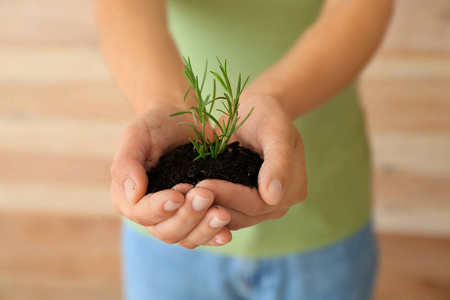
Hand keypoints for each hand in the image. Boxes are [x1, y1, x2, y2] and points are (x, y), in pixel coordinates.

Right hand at [110, 102, 231, 247]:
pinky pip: (204, 235)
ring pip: (186, 238)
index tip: (178, 194)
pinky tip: (226, 232)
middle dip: (187, 216)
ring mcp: (176, 218)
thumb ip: (127, 162)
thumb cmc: (156, 127)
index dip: (159, 208)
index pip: (142, 213)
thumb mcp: (136, 135)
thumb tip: (133, 193)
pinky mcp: (197, 217)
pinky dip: (215, 235)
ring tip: (221, 213)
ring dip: (204, 229)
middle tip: (205, 195)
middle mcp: (151, 214)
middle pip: (166, 231)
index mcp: (130, 198)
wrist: (185, 122)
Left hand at [197, 94, 306, 229]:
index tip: (203, 183)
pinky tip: (186, 195)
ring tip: (181, 194)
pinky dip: (205, 207)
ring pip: (231, 218)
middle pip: (244, 214)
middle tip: (184, 191)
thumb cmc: (267, 115)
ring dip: (205, 209)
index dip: (231, 195)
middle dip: (214, 202)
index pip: (259, 202)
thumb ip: (279, 161)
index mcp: (294, 189)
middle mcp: (278, 204)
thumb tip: (273, 196)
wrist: (255, 111)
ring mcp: (260, 208)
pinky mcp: (241, 205)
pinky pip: (223, 212)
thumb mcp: (276, 131)